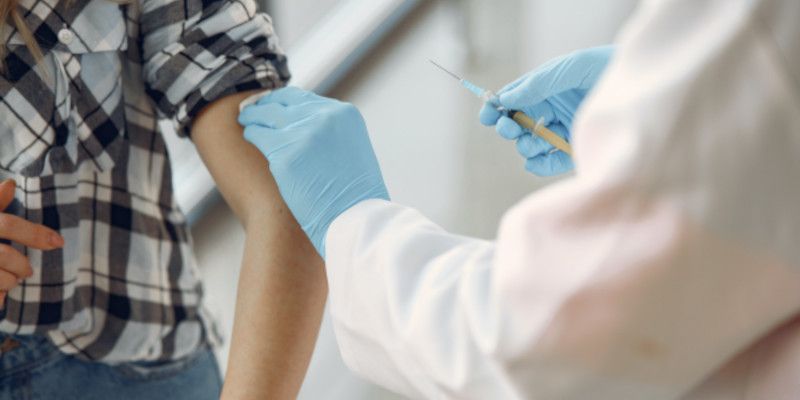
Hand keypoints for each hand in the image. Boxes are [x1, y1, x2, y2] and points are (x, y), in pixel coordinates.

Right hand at [0, 179, 63, 307]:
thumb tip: (11, 184)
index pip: (8, 225)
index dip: (35, 234)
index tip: (59, 242)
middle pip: (4, 255)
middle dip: (22, 266)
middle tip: (28, 270)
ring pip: (0, 278)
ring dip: (11, 282)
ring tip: (12, 280)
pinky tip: (1, 295)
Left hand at [239, 87, 388, 256]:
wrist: (355, 220)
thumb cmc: (355, 196)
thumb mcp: (352, 150)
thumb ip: (331, 133)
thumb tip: (305, 127)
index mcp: (345, 114)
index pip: (304, 98)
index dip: (285, 102)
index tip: (274, 106)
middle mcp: (325, 117)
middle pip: (283, 102)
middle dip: (266, 105)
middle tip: (253, 110)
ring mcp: (303, 134)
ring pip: (266, 115)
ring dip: (254, 117)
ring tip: (246, 120)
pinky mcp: (284, 154)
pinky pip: (258, 135)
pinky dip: (251, 134)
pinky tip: (249, 136)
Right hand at [480, 45, 613, 175]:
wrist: (643, 88)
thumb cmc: (606, 69)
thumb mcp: (570, 68)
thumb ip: (538, 83)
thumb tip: (507, 98)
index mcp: (546, 90)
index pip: (514, 100)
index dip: (497, 107)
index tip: (486, 115)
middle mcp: (552, 112)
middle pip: (518, 125)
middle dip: (509, 127)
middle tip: (508, 127)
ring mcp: (563, 133)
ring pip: (531, 145)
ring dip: (525, 145)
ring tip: (532, 142)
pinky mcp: (576, 152)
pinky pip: (549, 163)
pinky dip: (539, 165)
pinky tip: (537, 160)